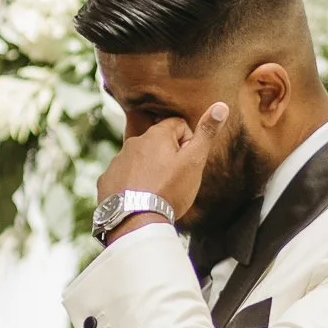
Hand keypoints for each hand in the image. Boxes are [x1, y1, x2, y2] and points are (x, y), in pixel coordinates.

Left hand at [94, 102, 229, 236]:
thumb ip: (206, 133)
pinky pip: (122, 176)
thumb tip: (221, 106)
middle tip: (174, 181)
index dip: (188, 143)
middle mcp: (133, 142)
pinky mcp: (106, 180)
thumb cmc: (170, 191)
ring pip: (139, 160)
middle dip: (168, 157)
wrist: (137, 222)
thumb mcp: (194, 162)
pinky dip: (131, 185)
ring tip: (157, 192)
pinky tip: (139, 200)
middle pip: (157, 143)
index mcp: (155, 135)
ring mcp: (117, 161)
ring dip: (149, 170)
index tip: (187, 163)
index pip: (178, 125)